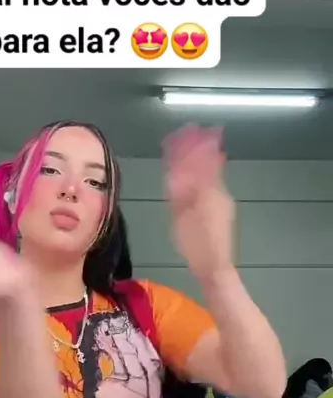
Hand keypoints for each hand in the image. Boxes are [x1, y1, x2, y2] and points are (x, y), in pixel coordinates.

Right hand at [163, 125, 234, 281]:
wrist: (215, 267)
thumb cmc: (198, 246)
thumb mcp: (184, 219)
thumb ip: (181, 192)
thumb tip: (176, 170)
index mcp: (208, 193)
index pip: (198, 164)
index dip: (191, 147)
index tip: (184, 131)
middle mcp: (217, 192)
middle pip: (205, 165)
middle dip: (197, 148)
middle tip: (191, 130)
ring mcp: (220, 201)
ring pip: (209, 174)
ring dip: (202, 158)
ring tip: (198, 142)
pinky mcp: (220, 210)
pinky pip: (212, 185)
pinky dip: (206, 173)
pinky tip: (203, 170)